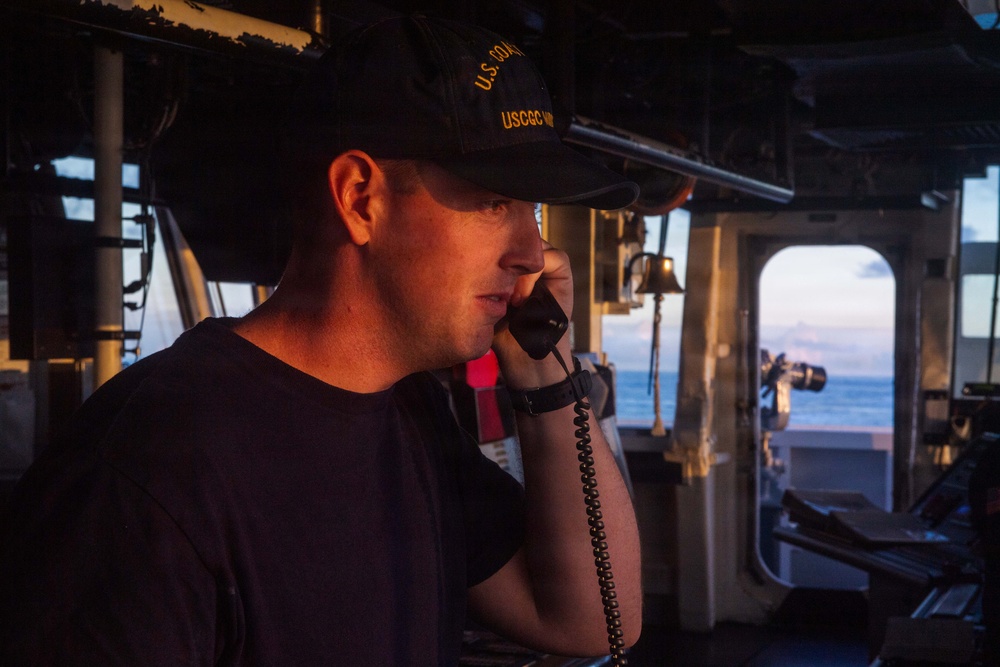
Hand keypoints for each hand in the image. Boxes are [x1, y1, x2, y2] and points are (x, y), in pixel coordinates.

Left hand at [492, 242, 575, 388]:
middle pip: (519, 236)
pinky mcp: (563, 278)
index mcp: (511, 264)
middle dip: (504, 253)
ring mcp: (549, 269)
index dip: (491, 244)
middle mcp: (530, 262)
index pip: (503, 236)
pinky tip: (522, 297)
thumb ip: (482, 276)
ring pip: (536, 245)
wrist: (526, 363)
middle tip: (492, 281)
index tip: (478, 266)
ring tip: (509, 295)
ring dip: (521, 267)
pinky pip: (555, 258)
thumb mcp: (485, 301)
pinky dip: (537, 272)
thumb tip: (464, 252)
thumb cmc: (502, 335)